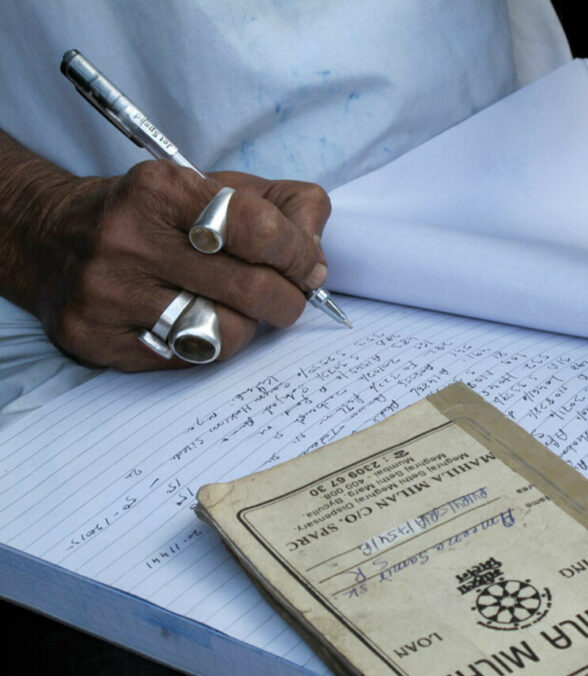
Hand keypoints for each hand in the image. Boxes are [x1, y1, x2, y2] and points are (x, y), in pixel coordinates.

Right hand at [11, 160, 330, 369]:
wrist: (55, 238)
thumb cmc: (158, 216)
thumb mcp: (219, 187)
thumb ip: (286, 208)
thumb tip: (318, 261)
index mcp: (162, 189)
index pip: (261, 231)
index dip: (300, 255)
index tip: (308, 267)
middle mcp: (128, 239)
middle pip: (251, 290)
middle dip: (288, 301)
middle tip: (288, 299)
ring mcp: (108, 294)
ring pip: (225, 335)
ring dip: (248, 328)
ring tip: (235, 310)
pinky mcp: (97, 339)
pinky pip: (188, 363)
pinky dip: (207, 348)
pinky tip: (194, 324)